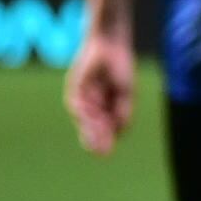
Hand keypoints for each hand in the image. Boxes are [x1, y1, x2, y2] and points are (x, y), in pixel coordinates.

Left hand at [64, 28, 136, 153]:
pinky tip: (93, 120)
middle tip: (102, 153)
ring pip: (85, 121)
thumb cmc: (121, 68)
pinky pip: (78, 107)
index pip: (104, 132)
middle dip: (97, 141)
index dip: (105, 142)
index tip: (106, 154)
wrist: (110, 46)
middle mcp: (92, 107)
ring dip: (92, 130)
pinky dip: (85, 115)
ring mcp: (82, 100)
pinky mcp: (74, 91)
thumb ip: (123, 113)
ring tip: (100, 138)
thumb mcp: (126, 94)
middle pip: (93, 130)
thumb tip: (119, 134)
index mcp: (106, 110)